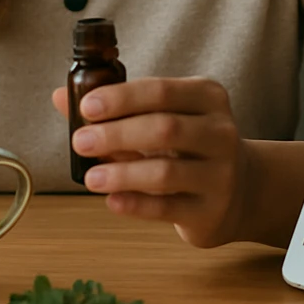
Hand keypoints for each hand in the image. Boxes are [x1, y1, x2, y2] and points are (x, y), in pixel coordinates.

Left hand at [51, 78, 251, 247]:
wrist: (242, 190)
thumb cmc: (189, 146)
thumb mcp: (162, 117)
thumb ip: (116, 108)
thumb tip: (60, 97)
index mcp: (207, 97)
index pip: (161, 91)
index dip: (121, 97)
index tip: (87, 106)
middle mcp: (220, 133)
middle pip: (164, 128)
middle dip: (116, 134)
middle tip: (80, 142)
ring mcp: (221, 175)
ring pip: (165, 172)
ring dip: (121, 173)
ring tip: (90, 177)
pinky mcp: (212, 212)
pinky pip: (167, 208)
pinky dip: (135, 204)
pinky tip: (111, 200)